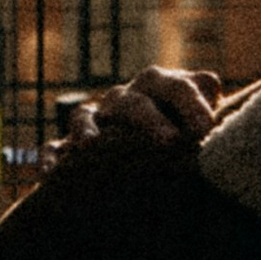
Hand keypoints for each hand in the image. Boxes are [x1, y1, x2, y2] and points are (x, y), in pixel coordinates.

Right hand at [55, 66, 222, 160]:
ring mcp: (96, 120)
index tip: (206, 130)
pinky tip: (49, 174)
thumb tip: (211, 85)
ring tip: (90, 146)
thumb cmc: (184, 128)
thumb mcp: (198, 115)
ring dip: (87, 129)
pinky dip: (51, 157)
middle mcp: (124, 98)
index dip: (192, 105)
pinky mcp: (72, 146)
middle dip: (150, 119)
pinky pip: (55, 147)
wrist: (149, 143)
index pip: (177, 87)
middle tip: (170, 142)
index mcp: (159, 86)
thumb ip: (205, 100)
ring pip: (85, 116)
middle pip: (133, 101)